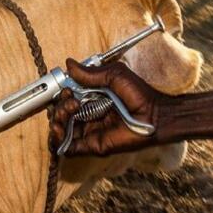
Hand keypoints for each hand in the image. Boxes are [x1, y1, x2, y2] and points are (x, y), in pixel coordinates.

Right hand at [49, 59, 164, 156]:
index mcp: (92, 98)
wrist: (155, 115)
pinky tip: (60, 131)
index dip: (62, 95)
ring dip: (57, 122)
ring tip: (66, 114)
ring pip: (62, 130)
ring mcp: (90, 131)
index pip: (67, 98)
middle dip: (59, 108)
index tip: (67, 90)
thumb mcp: (114, 75)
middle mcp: (88, 114)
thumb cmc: (139, 93)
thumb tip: (68, 64)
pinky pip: (70, 148)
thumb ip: (91, 73)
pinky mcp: (93, 145)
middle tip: (71, 103)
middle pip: (62, 114)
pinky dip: (59, 142)